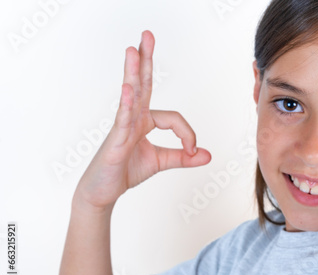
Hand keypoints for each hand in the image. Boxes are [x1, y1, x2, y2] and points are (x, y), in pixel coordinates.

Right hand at [74, 31, 210, 211]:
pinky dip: (126, 104)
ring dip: (133, 72)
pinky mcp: (115, 140)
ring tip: (133, 50)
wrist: (103, 191)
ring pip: (131, 95)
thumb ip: (183, 157)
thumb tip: (207, 155)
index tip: (193, 151)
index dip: (188, 134)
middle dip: (145, 59)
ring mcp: (122, 127)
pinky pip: (122, 119)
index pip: (173, 118)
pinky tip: (128, 89)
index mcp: (143, 121)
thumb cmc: (126, 171)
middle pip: (142, 84)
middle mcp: (132, 118)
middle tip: (147, 35)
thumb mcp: (161, 162)